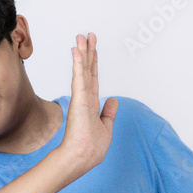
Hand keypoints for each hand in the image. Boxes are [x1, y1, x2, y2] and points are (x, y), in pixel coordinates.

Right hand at [59, 32, 117, 173]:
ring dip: (83, 52)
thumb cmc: (91, 148)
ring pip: (83, 70)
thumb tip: (114, 99)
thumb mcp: (106, 128)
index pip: (93, 79)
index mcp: (92, 104)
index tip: (92, 48)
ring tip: (81, 36)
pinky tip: (77, 50)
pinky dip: (78, 63)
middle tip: (87, 35)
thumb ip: (109, 113)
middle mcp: (86, 98)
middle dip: (88, 52)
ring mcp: (81, 97)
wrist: (81, 158)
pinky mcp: (79, 99)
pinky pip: (80, 77)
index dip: (92, 63)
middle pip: (88, 70)